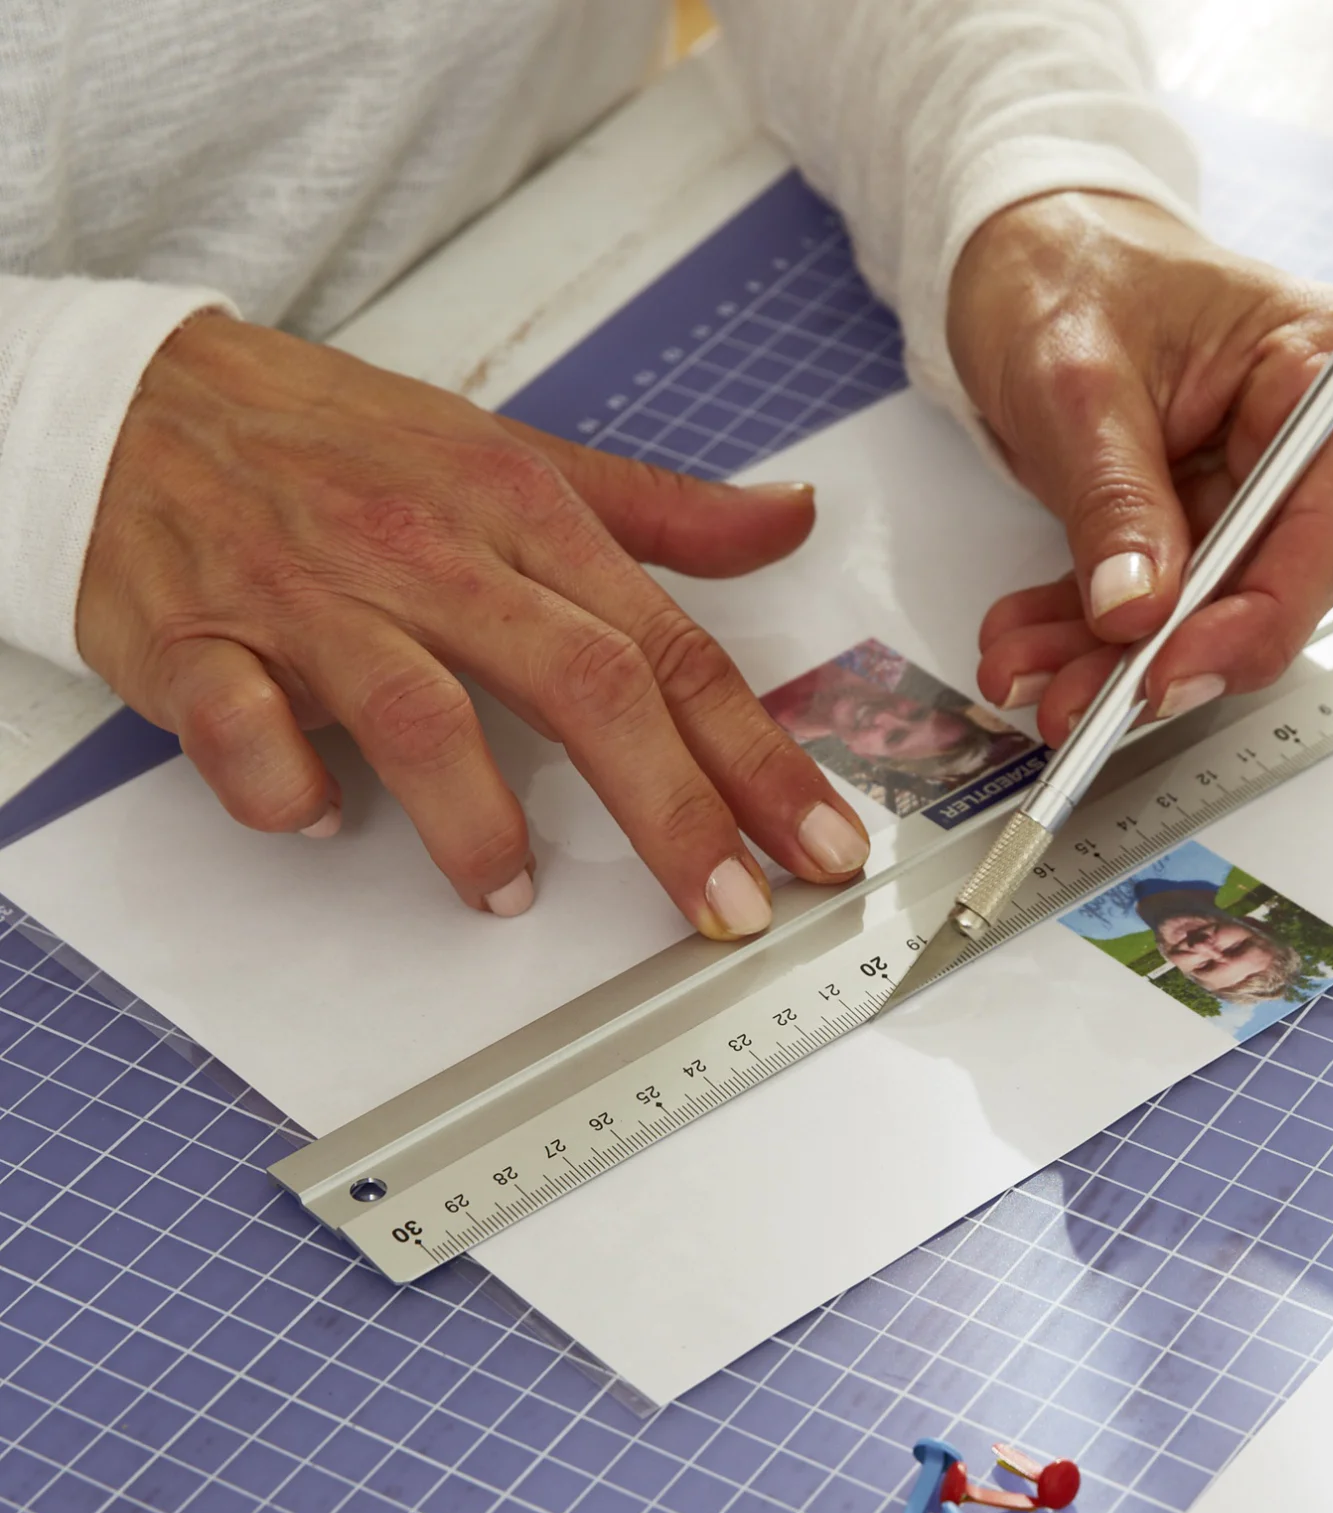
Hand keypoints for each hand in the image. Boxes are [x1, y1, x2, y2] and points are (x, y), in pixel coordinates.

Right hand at [78, 315, 870, 932]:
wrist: (129, 399)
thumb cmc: (337, 442)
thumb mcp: (513, 452)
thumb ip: (659, 508)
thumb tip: (790, 518)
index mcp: (520, 511)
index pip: (670, 650)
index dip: (757, 757)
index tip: (820, 842)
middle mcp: (432, 553)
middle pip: (585, 689)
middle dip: (673, 813)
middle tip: (729, 908)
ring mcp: (315, 599)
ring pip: (425, 719)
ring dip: (479, 826)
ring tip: (511, 889)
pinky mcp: (201, 643)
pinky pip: (248, 735)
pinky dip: (290, 792)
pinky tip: (322, 818)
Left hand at [947, 191, 1332, 743]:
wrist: (1024, 243)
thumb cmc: (1071, 266)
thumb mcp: (1079, 379)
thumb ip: (1115, 500)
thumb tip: (1139, 611)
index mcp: (1326, 366)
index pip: (1321, 529)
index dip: (1253, 619)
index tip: (1171, 671)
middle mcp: (1313, 437)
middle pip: (1268, 586)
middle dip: (1162, 654)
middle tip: (1082, 703)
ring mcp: (1257, 484)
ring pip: (1200, 609)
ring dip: (1108, 658)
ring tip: (1028, 677)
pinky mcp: (1199, 519)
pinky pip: (1153, 599)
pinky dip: (1086, 634)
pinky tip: (1027, 651)